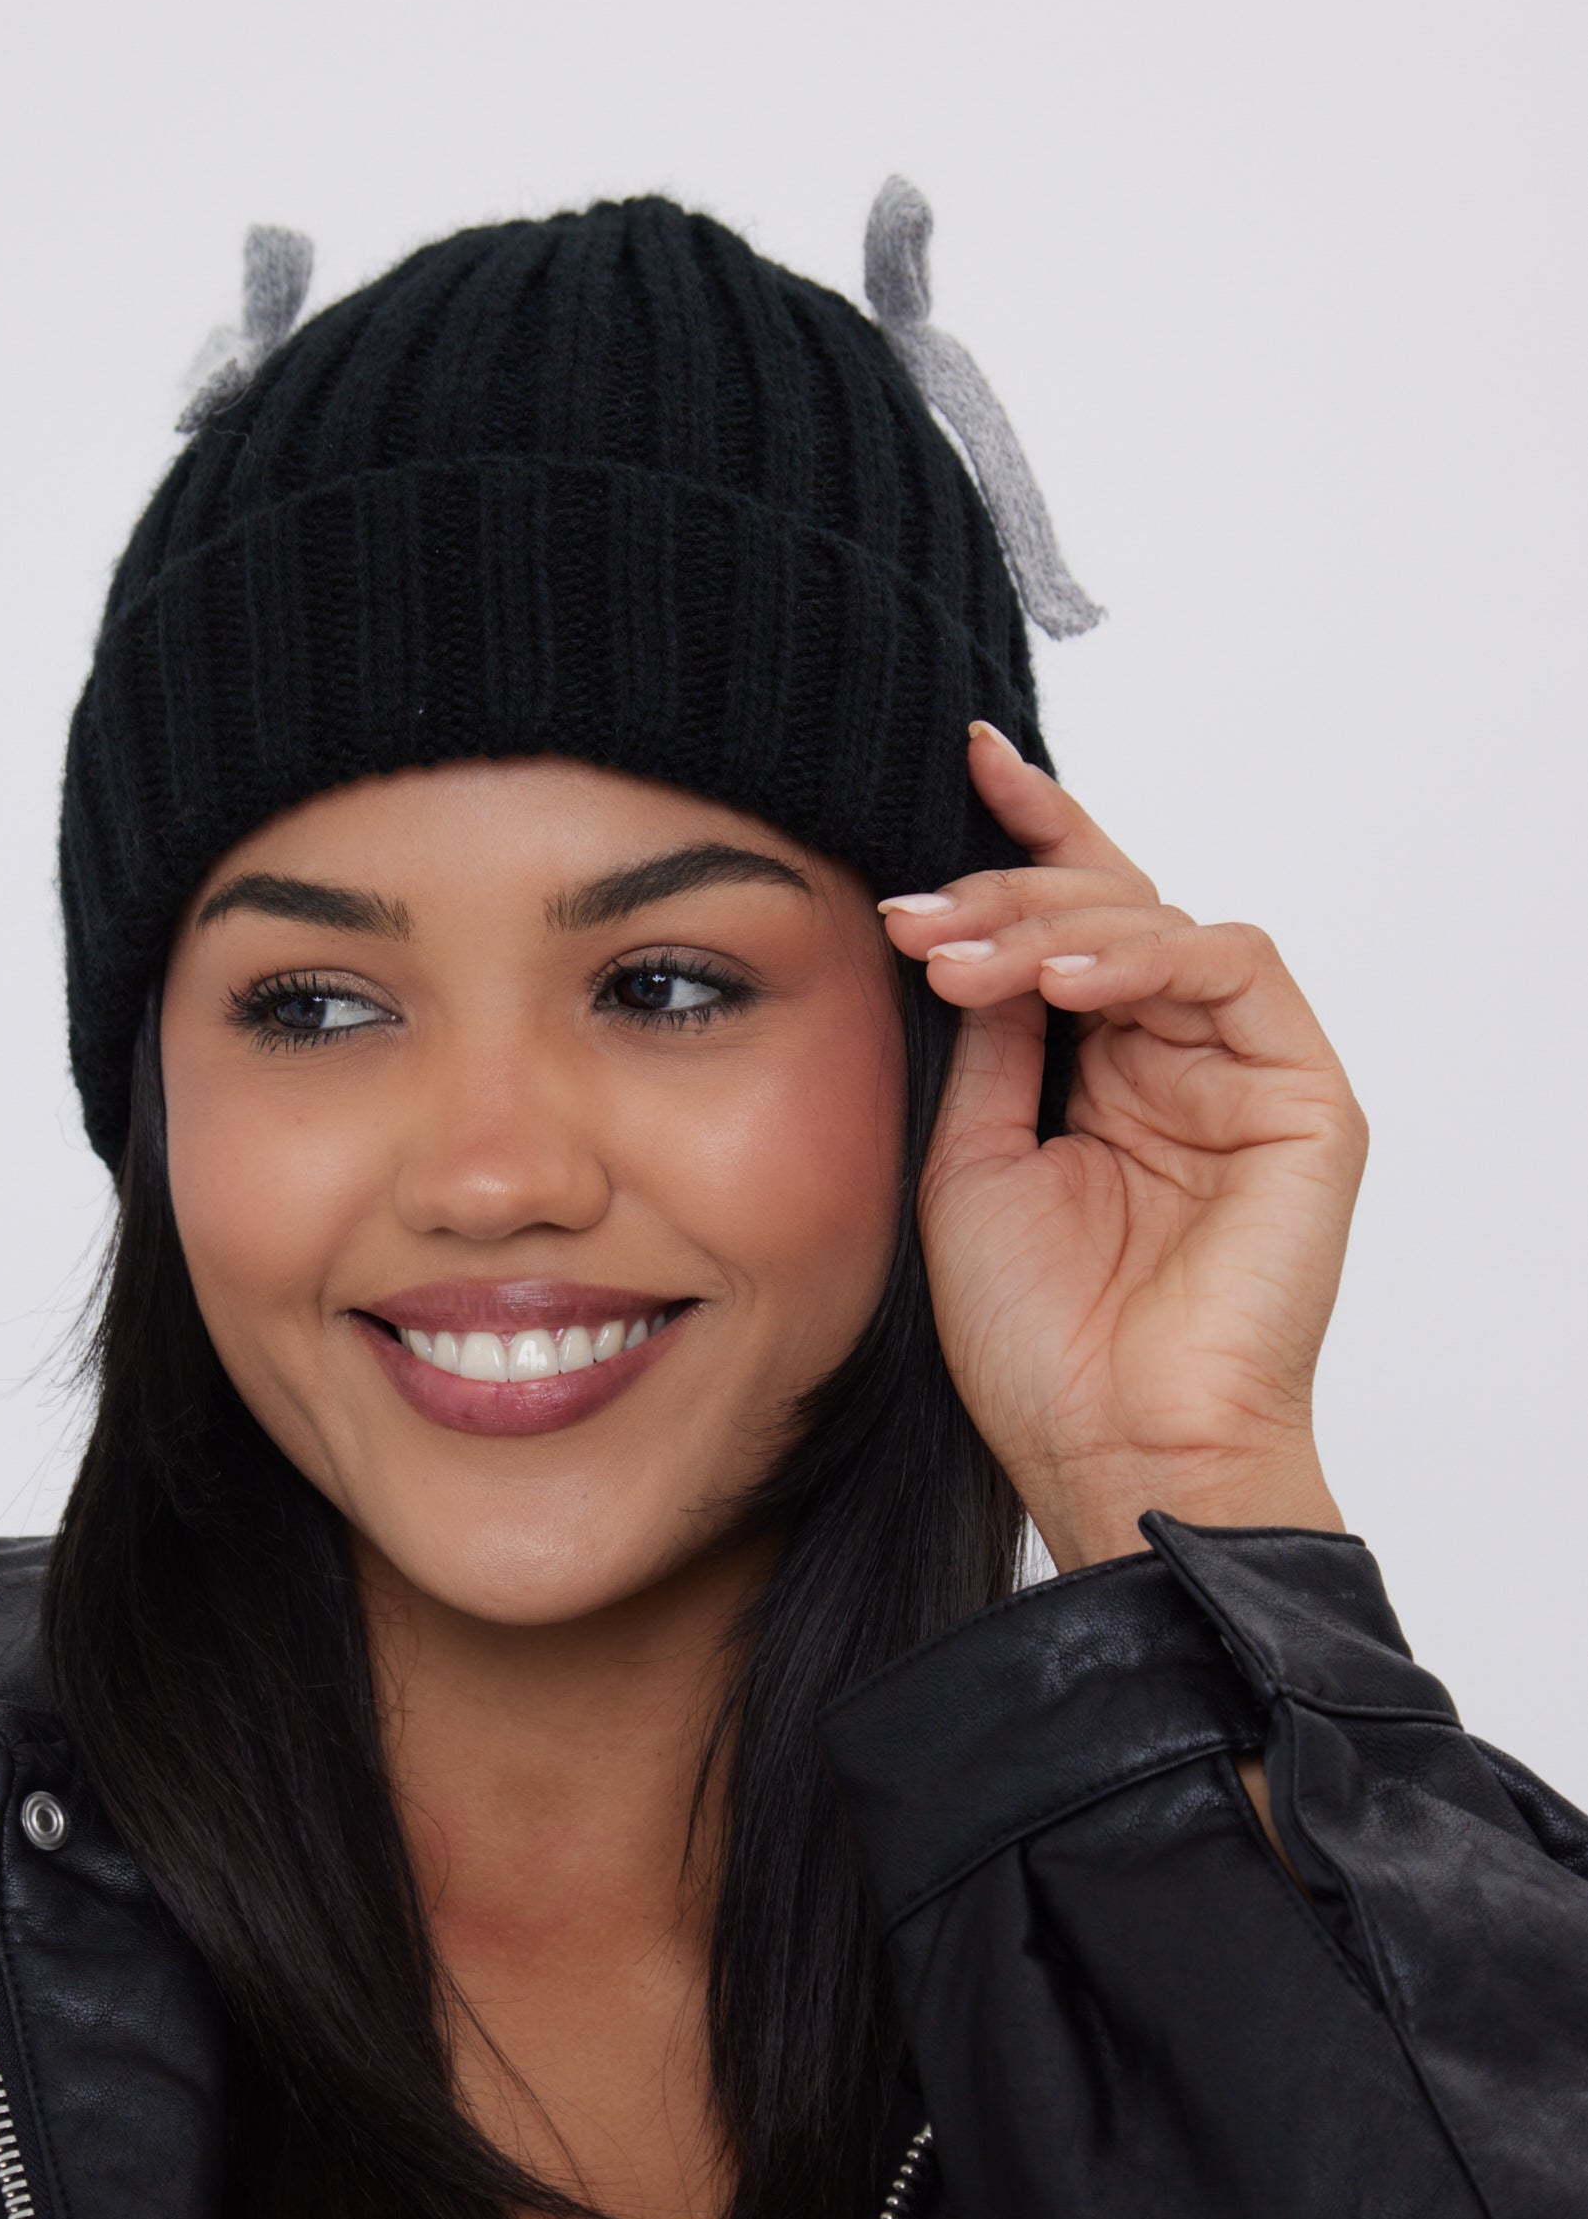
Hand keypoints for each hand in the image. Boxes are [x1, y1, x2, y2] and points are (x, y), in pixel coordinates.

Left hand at [879, 724, 1365, 1573]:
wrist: (1110, 1451)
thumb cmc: (1037, 1344)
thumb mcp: (967, 1161)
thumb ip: (985, 1040)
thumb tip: (971, 927)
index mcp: (1101, 1077)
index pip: (1070, 927)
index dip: (1025, 838)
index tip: (960, 767)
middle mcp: (1176, 1065)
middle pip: (1108, 908)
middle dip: (1005, 891)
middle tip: (915, 915)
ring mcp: (1244, 1077)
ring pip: (1161, 923)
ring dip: (1054, 922)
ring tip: (966, 956)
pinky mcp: (1303, 1100)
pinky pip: (1233, 968)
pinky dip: (1145, 955)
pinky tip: (1063, 981)